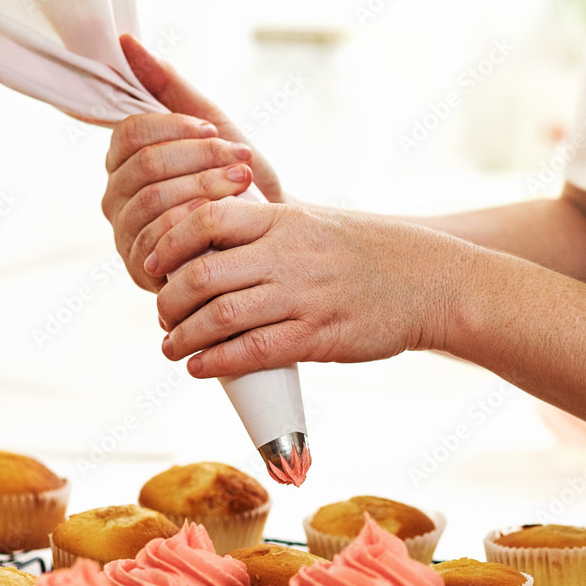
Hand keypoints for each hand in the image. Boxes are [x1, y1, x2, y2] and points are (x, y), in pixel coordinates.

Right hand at [101, 35, 283, 291]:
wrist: (268, 237)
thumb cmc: (239, 181)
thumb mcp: (213, 127)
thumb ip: (169, 87)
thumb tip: (125, 42)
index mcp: (124, 162)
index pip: (129, 133)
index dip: (173, 128)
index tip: (213, 130)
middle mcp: (116, 198)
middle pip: (144, 167)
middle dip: (199, 159)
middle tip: (241, 158)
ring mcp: (125, 235)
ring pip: (152, 200)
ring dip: (204, 187)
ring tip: (242, 182)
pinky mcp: (140, 270)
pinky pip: (157, 240)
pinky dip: (192, 224)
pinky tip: (220, 219)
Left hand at [147, 200, 465, 377]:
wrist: (433, 282)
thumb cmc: (368, 252)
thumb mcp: (315, 221)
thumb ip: (265, 227)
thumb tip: (207, 238)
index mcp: (284, 220)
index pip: (207, 219)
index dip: (168, 243)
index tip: (152, 263)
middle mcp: (289, 254)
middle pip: (203, 273)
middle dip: (169, 300)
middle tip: (161, 315)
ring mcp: (304, 296)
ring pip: (220, 316)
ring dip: (184, 336)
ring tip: (171, 346)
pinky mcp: (319, 336)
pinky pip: (253, 351)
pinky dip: (216, 361)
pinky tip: (199, 367)